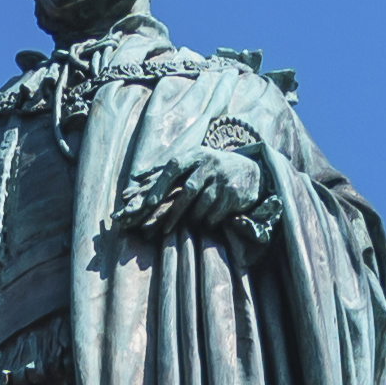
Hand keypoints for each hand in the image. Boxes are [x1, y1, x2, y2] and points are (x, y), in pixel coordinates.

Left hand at [113, 142, 262, 245]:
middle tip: (164, 229)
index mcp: (194, 155)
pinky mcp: (234, 193)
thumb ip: (165, 171)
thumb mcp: (191, 162)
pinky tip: (210, 219)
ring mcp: (222, 178)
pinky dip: (209, 220)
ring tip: (192, 221)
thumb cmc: (211, 169)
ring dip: (194, 217)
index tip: (148, 203)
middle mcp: (209, 164)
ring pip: (202, 205)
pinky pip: (216, 213)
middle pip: (188, 190)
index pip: (173, 167)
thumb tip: (135, 177)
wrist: (250, 171)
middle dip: (175, 211)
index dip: (160, 185)